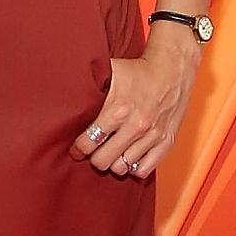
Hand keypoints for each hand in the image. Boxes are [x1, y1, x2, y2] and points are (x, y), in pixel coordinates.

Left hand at [69, 25, 202, 178]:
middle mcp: (136, 125)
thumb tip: (63, 90)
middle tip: (93, 151)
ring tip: (110, 153)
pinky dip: (133, 167)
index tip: (77, 149)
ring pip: (122, 167)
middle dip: (93, 157)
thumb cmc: (138, 69)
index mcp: (118, 109)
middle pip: (103, 160)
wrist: (172, 67)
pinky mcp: (167, 141)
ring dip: (113, 162)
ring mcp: (153, 135)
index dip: (78, 148)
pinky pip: (144, 169)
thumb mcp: (110, 71)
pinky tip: (128, 156)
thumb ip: (88, 84)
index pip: (89, 142)